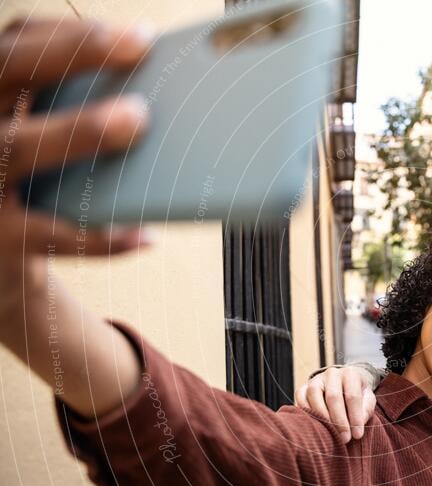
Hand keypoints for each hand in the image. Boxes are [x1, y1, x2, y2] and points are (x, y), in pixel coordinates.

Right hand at [0, 17, 154, 285]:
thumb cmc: (26, 171)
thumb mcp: (32, 125)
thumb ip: (67, 101)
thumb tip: (152, 92)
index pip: (17, 46)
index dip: (72, 36)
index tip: (140, 38)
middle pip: (9, 72)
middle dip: (73, 58)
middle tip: (137, 54)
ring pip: (20, 147)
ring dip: (79, 130)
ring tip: (136, 120)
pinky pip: (47, 233)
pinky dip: (100, 237)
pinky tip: (143, 234)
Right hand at [295, 366, 376, 443]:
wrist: (342, 385)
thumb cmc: (356, 395)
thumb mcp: (367, 399)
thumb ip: (365, 410)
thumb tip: (357, 425)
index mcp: (350, 374)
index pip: (352, 396)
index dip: (355, 417)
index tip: (357, 435)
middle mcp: (332, 373)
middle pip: (333, 397)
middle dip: (339, 420)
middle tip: (345, 438)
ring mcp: (316, 380)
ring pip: (314, 395)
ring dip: (322, 417)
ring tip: (331, 433)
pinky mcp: (303, 388)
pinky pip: (301, 399)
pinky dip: (306, 413)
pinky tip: (316, 425)